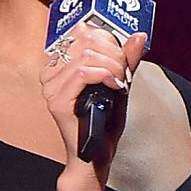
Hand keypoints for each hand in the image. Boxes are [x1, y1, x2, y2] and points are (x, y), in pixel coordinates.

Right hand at [40, 23, 148, 171]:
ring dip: (113, 66)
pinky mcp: (57, 101)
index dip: (108, 39)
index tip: (122, 57)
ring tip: (120, 82)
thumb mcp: (119, 85)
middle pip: (85, 40)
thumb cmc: (104, 125)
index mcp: (61, 65)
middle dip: (113, 53)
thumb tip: (138, 36)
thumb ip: (126, 60)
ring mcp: (51, 87)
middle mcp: (51, 73)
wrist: (97, 157)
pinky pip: (82, 73)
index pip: (83, 33)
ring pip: (86, 56)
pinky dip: (105, 76)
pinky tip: (115, 87)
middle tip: (124, 72)